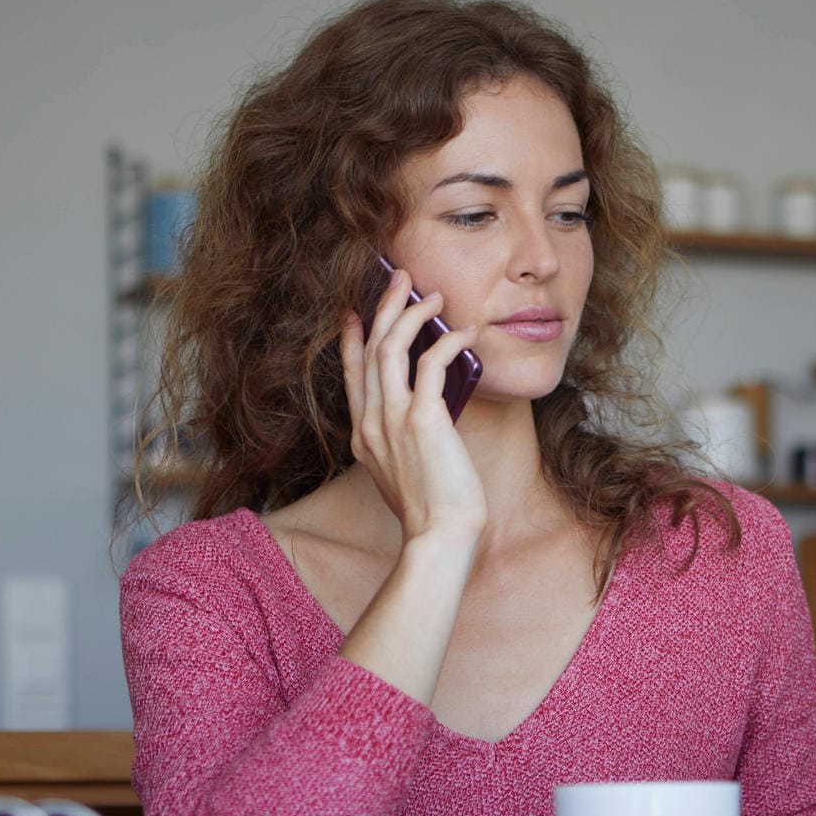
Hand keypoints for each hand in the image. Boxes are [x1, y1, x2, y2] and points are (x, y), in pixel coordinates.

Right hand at [340, 268, 485, 542]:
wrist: (439, 536)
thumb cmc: (431, 510)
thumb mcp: (405, 470)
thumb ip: (404, 439)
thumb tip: (426, 412)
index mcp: (362, 435)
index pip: (352, 373)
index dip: (352, 337)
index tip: (357, 312)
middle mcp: (370, 422)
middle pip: (369, 349)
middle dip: (383, 307)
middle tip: (400, 279)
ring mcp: (391, 419)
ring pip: (390, 347)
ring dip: (411, 314)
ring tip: (433, 295)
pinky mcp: (421, 420)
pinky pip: (430, 364)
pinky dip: (447, 342)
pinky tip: (464, 333)